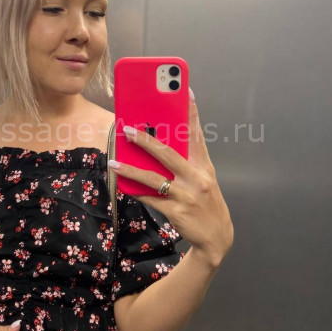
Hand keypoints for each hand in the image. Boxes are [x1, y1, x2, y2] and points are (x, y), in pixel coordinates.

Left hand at [109, 89, 233, 266]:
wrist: (217, 238)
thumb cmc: (206, 204)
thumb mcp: (203, 180)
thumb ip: (186, 163)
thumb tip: (158, 147)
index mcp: (204, 167)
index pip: (197, 135)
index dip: (192, 113)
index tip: (187, 92)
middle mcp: (197, 178)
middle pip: (168, 153)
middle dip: (146, 140)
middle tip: (128, 129)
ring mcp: (186, 195)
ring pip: (153, 178)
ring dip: (131, 169)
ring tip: (114, 162)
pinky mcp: (176, 211)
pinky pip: (150, 198)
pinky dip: (136, 191)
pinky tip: (123, 185)